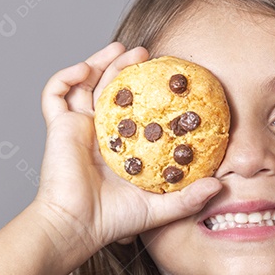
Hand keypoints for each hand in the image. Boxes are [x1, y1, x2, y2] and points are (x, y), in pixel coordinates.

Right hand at [31, 41, 222, 255]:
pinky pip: (54, 94)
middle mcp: (99, 133)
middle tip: (144, 54)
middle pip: (109, 89)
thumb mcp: (160, 207)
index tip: (167, 77)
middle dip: (125, 67)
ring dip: (100, 61)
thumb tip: (220, 187)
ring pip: (84, 83)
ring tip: (120, 49)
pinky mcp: (58, 127)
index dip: (148, 90)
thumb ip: (189, 198)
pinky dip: (66, 76)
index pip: (134, 109)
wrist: (78, 225)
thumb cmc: (113, 220)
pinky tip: (85, 69)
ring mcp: (77, 128)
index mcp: (121, 147)